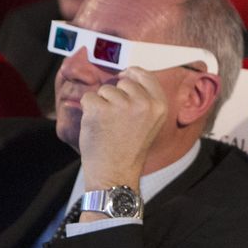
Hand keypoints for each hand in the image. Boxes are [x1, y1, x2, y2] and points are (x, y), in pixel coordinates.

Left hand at [78, 67, 166, 194]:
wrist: (115, 172)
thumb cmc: (130, 148)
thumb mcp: (151, 122)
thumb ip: (145, 99)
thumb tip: (127, 74)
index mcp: (160, 105)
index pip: (144, 75)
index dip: (132, 74)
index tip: (125, 79)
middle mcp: (144, 103)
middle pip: (123, 81)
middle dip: (116, 94)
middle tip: (117, 119)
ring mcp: (121, 105)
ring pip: (105, 90)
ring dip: (102, 104)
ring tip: (108, 125)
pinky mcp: (100, 109)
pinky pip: (88, 98)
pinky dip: (88, 110)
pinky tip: (96, 126)